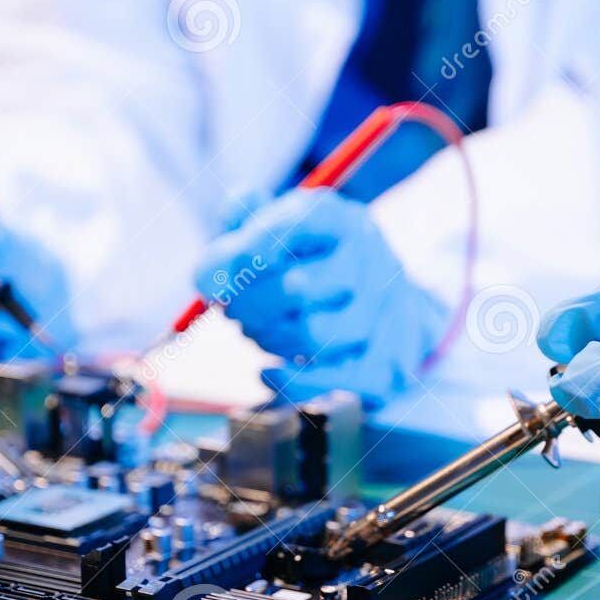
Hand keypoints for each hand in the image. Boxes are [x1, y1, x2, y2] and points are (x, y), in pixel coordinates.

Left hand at [192, 188, 445, 407]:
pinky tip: (268, 371)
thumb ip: (238, 225)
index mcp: (340, 218)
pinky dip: (292, 380)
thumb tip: (211, 275)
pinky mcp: (388, 358)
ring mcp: (385, 309)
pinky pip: (334, 379)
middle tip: (231, 309)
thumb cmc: (309, 261)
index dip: (253, 247)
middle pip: (297, 287)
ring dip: (270, 339)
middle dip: (248, 305)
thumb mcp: (272, 224)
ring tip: (257, 332)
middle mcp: (370, 258)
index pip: (301, 221)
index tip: (218, 273)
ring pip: (314, 335)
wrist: (379, 301)